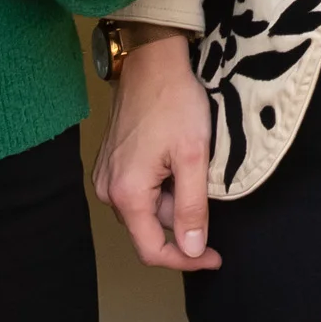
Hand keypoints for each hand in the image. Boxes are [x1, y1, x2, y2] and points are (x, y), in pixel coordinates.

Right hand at [101, 31, 219, 269]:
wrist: (151, 62)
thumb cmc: (174, 103)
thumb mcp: (194, 156)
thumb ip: (193, 207)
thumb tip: (192, 250)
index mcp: (127, 194)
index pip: (153, 251)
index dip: (186, 260)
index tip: (214, 256)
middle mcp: (108, 190)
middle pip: (149, 230)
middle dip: (182, 221)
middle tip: (208, 192)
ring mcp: (106, 176)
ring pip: (146, 210)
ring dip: (173, 200)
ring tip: (192, 166)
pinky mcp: (111, 164)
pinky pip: (138, 191)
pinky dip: (162, 187)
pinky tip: (176, 161)